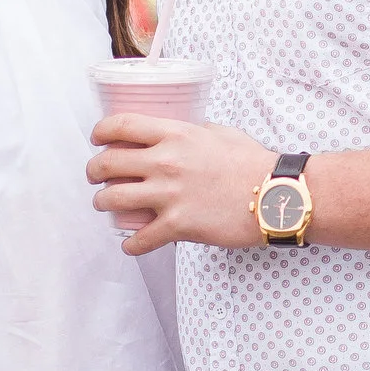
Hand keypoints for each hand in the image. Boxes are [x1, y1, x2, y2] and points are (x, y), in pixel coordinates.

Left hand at [88, 111, 272, 250]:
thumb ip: (193, 133)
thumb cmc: (253, 163)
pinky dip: (131, 244)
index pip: (121, 126)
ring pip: (112, 200)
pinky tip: (131, 244)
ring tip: (107, 206)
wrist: (275, 195)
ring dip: (103, 204)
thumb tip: (179, 136)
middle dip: (94, 171)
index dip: (101, 132)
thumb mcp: (220, 133)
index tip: (97, 139)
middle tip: (96, 177)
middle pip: (108, 163)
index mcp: (175, 134)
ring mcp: (169, 195)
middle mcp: (165, 162)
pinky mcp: (178, 226)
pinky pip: (139, 239)